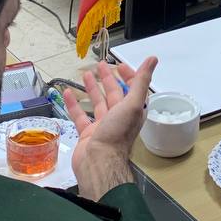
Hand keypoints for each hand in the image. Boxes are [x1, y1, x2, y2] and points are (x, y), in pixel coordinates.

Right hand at [63, 57, 155, 202]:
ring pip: (97, 103)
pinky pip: (80, 115)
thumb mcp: (133, 104)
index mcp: (133, 111)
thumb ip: (141, 81)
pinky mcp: (87, 134)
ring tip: (84, 74)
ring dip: (92, 89)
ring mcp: (103, 126)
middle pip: (114, 94)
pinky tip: (68, 93)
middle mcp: (119, 118)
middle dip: (108, 79)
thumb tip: (153, 59)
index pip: (133, 89)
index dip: (129, 76)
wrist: (99, 162)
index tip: (119, 65)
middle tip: (100, 65)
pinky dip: (74, 104)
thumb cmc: (117, 133)